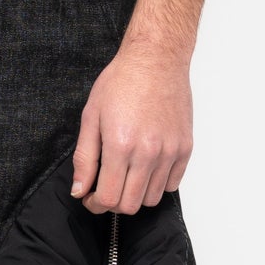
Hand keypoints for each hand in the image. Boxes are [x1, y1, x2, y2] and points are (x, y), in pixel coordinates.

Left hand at [70, 39, 192, 214]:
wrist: (156, 59)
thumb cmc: (121, 81)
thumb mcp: (91, 116)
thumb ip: (84, 158)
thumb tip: (79, 190)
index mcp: (120, 146)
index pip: (108, 198)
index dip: (95, 204)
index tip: (90, 197)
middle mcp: (148, 153)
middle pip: (130, 205)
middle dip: (113, 203)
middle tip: (105, 188)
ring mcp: (170, 152)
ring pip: (152, 199)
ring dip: (135, 194)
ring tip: (126, 175)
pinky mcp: (185, 148)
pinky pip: (171, 184)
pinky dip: (156, 183)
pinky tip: (145, 167)